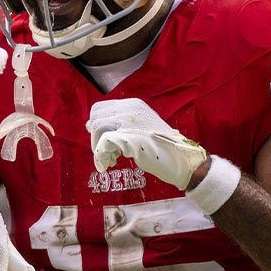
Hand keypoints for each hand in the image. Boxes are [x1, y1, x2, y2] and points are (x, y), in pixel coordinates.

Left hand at [87, 98, 207, 189]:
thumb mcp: (139, 129)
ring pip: (98, 128)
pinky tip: (107, 165)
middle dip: (95, 137)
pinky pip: (103, 143)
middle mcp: (131, 109)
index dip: (95, 125)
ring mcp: (130, 122)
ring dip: (97, 147)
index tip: (99, 140)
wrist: (182, 161)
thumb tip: (89, 125)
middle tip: (105, 152)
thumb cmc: (161, 148)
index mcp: (133, 105)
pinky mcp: (129, 138)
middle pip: (96, 117)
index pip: (99, 108)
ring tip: (111, 160)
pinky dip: (100, 156)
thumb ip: (119, 125)